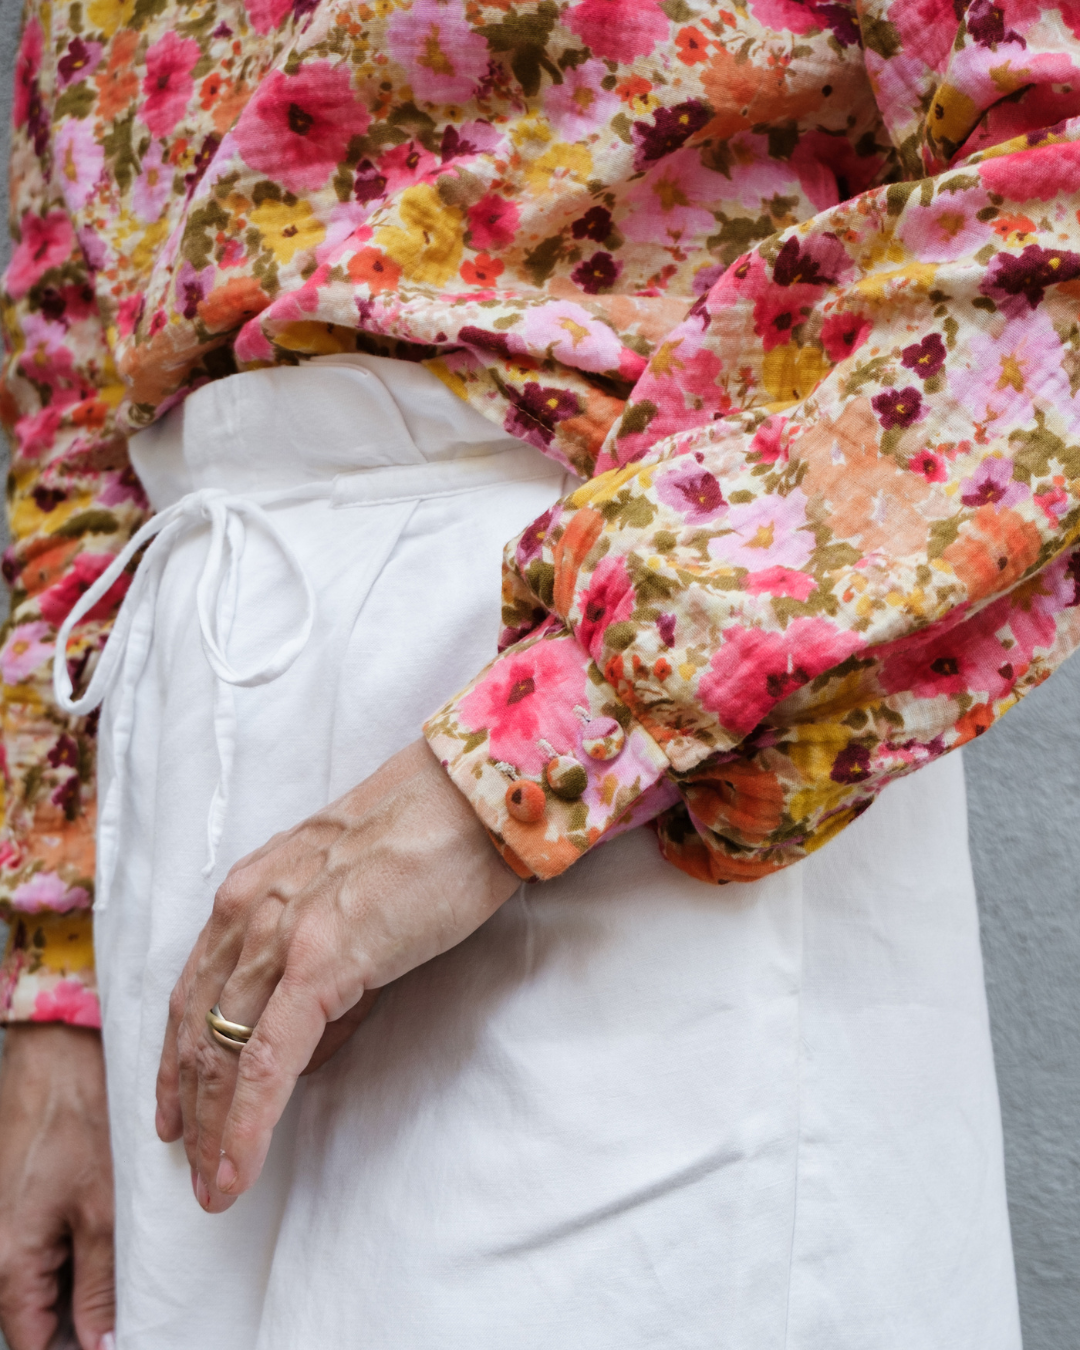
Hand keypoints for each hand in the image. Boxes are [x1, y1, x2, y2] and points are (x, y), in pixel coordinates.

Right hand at [0, 1024, 114, 1349]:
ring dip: (77, 1296)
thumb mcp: (101, 1211)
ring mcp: (1, 1229)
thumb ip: (99, 1285)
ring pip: (38, 1290)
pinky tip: (109, 1252)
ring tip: (127, 1288)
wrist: (56, 1058)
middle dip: (80, 1329)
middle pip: (33, 1323)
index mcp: (8, 1266)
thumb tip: (103, 1345)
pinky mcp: (15, 1208)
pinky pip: (38, 1255)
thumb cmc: (79, 1124)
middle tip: (134, 1319)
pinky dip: (70, 1263)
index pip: (34, 1346)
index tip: (126, 1342)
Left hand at [156, 738, 519, 1213]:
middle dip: (191, 1106)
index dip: (179, 1059)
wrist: (472, 798)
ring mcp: (280, 935)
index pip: (194, 990)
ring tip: (214, 1185)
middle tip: (191, 1165)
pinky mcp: (320, 962)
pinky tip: (239, 1169)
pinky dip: (248, 1123)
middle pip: (197, 1028)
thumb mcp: (348, 896)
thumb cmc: (428, 837)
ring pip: (222, 1053)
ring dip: (213, 1128)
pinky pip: (270, 1061)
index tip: (178, 1110)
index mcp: (251, 890)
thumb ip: (318, 964)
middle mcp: (248, 910)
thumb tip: (309, 1041)